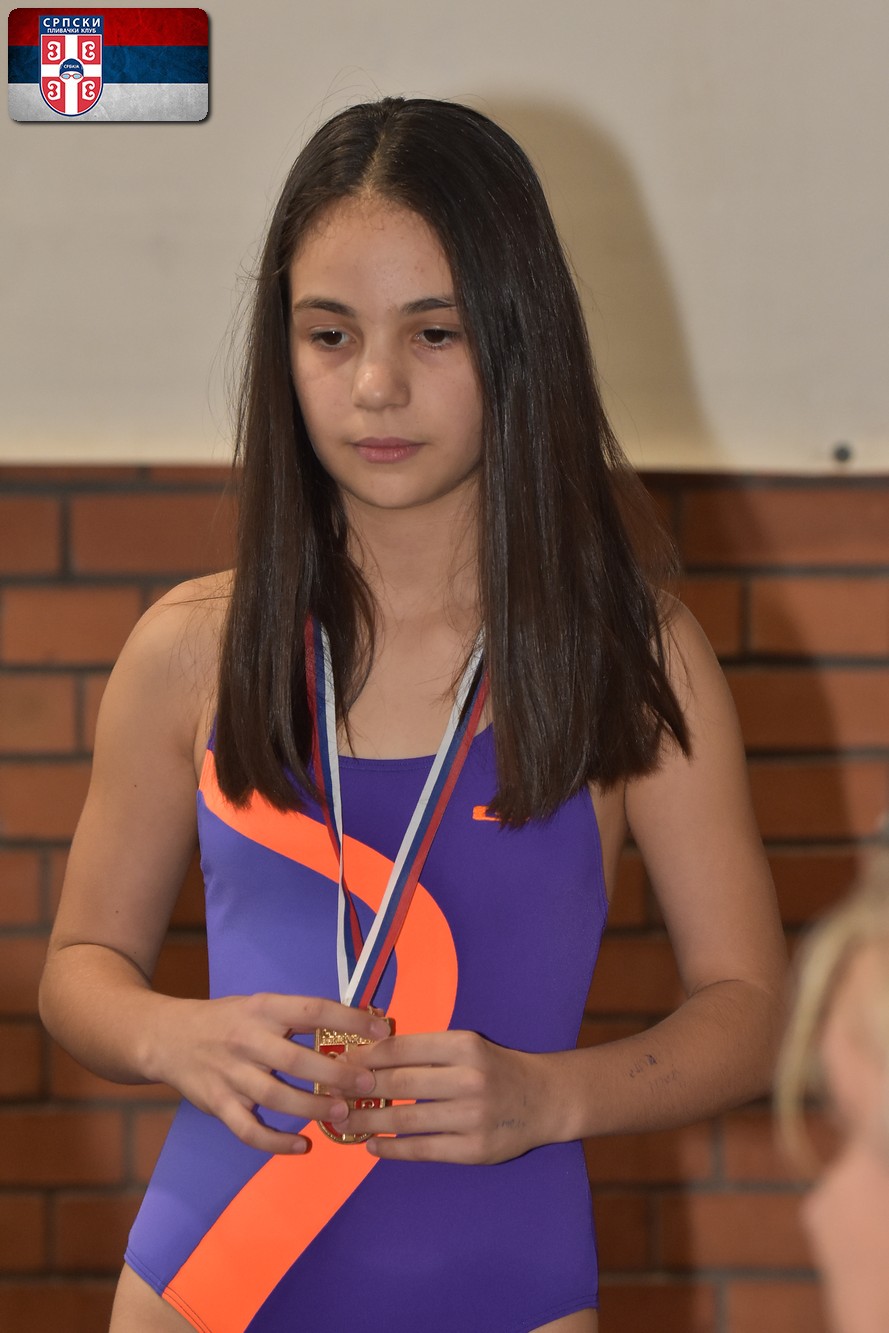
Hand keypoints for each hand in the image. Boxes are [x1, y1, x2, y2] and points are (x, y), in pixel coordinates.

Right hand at [151, 993, 390, 1154]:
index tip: (382, 1029)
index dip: (349, 1019)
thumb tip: (357, 1025)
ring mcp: (230, 1074)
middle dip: (336, 1074)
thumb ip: (299, 1017)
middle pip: (296, 1060)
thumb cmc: (227, 1020)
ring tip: (343, 1113)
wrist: (166, 1036)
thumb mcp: (260, 1005)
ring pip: (275, 1097)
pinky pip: (248, 1130)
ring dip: (313, 1108)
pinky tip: (301, 1147)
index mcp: (262, 1008)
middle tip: (368, 1083)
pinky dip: (275, 1143)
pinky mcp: (217, 1103)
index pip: (312, 1010)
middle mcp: (246, 1039)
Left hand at [333, 1030, 550, 1163]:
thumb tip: (368, 1056)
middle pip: (400, 1084)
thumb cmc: (495, 1068)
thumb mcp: (467, 1046)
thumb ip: (426, 1052)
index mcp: (464, 1045)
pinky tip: (373, 1146)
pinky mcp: (475, 1150)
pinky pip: (423, 1150)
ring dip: (368, 1122)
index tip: (339, 1062)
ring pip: (407, 1120)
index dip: (366, 1056)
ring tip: (343, 1122)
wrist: (544, 1100)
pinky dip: (392, 1149)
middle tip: (331, 1094)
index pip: (403, 1048)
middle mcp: (469, 1078)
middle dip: (359, 1089)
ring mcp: (473, 1116)